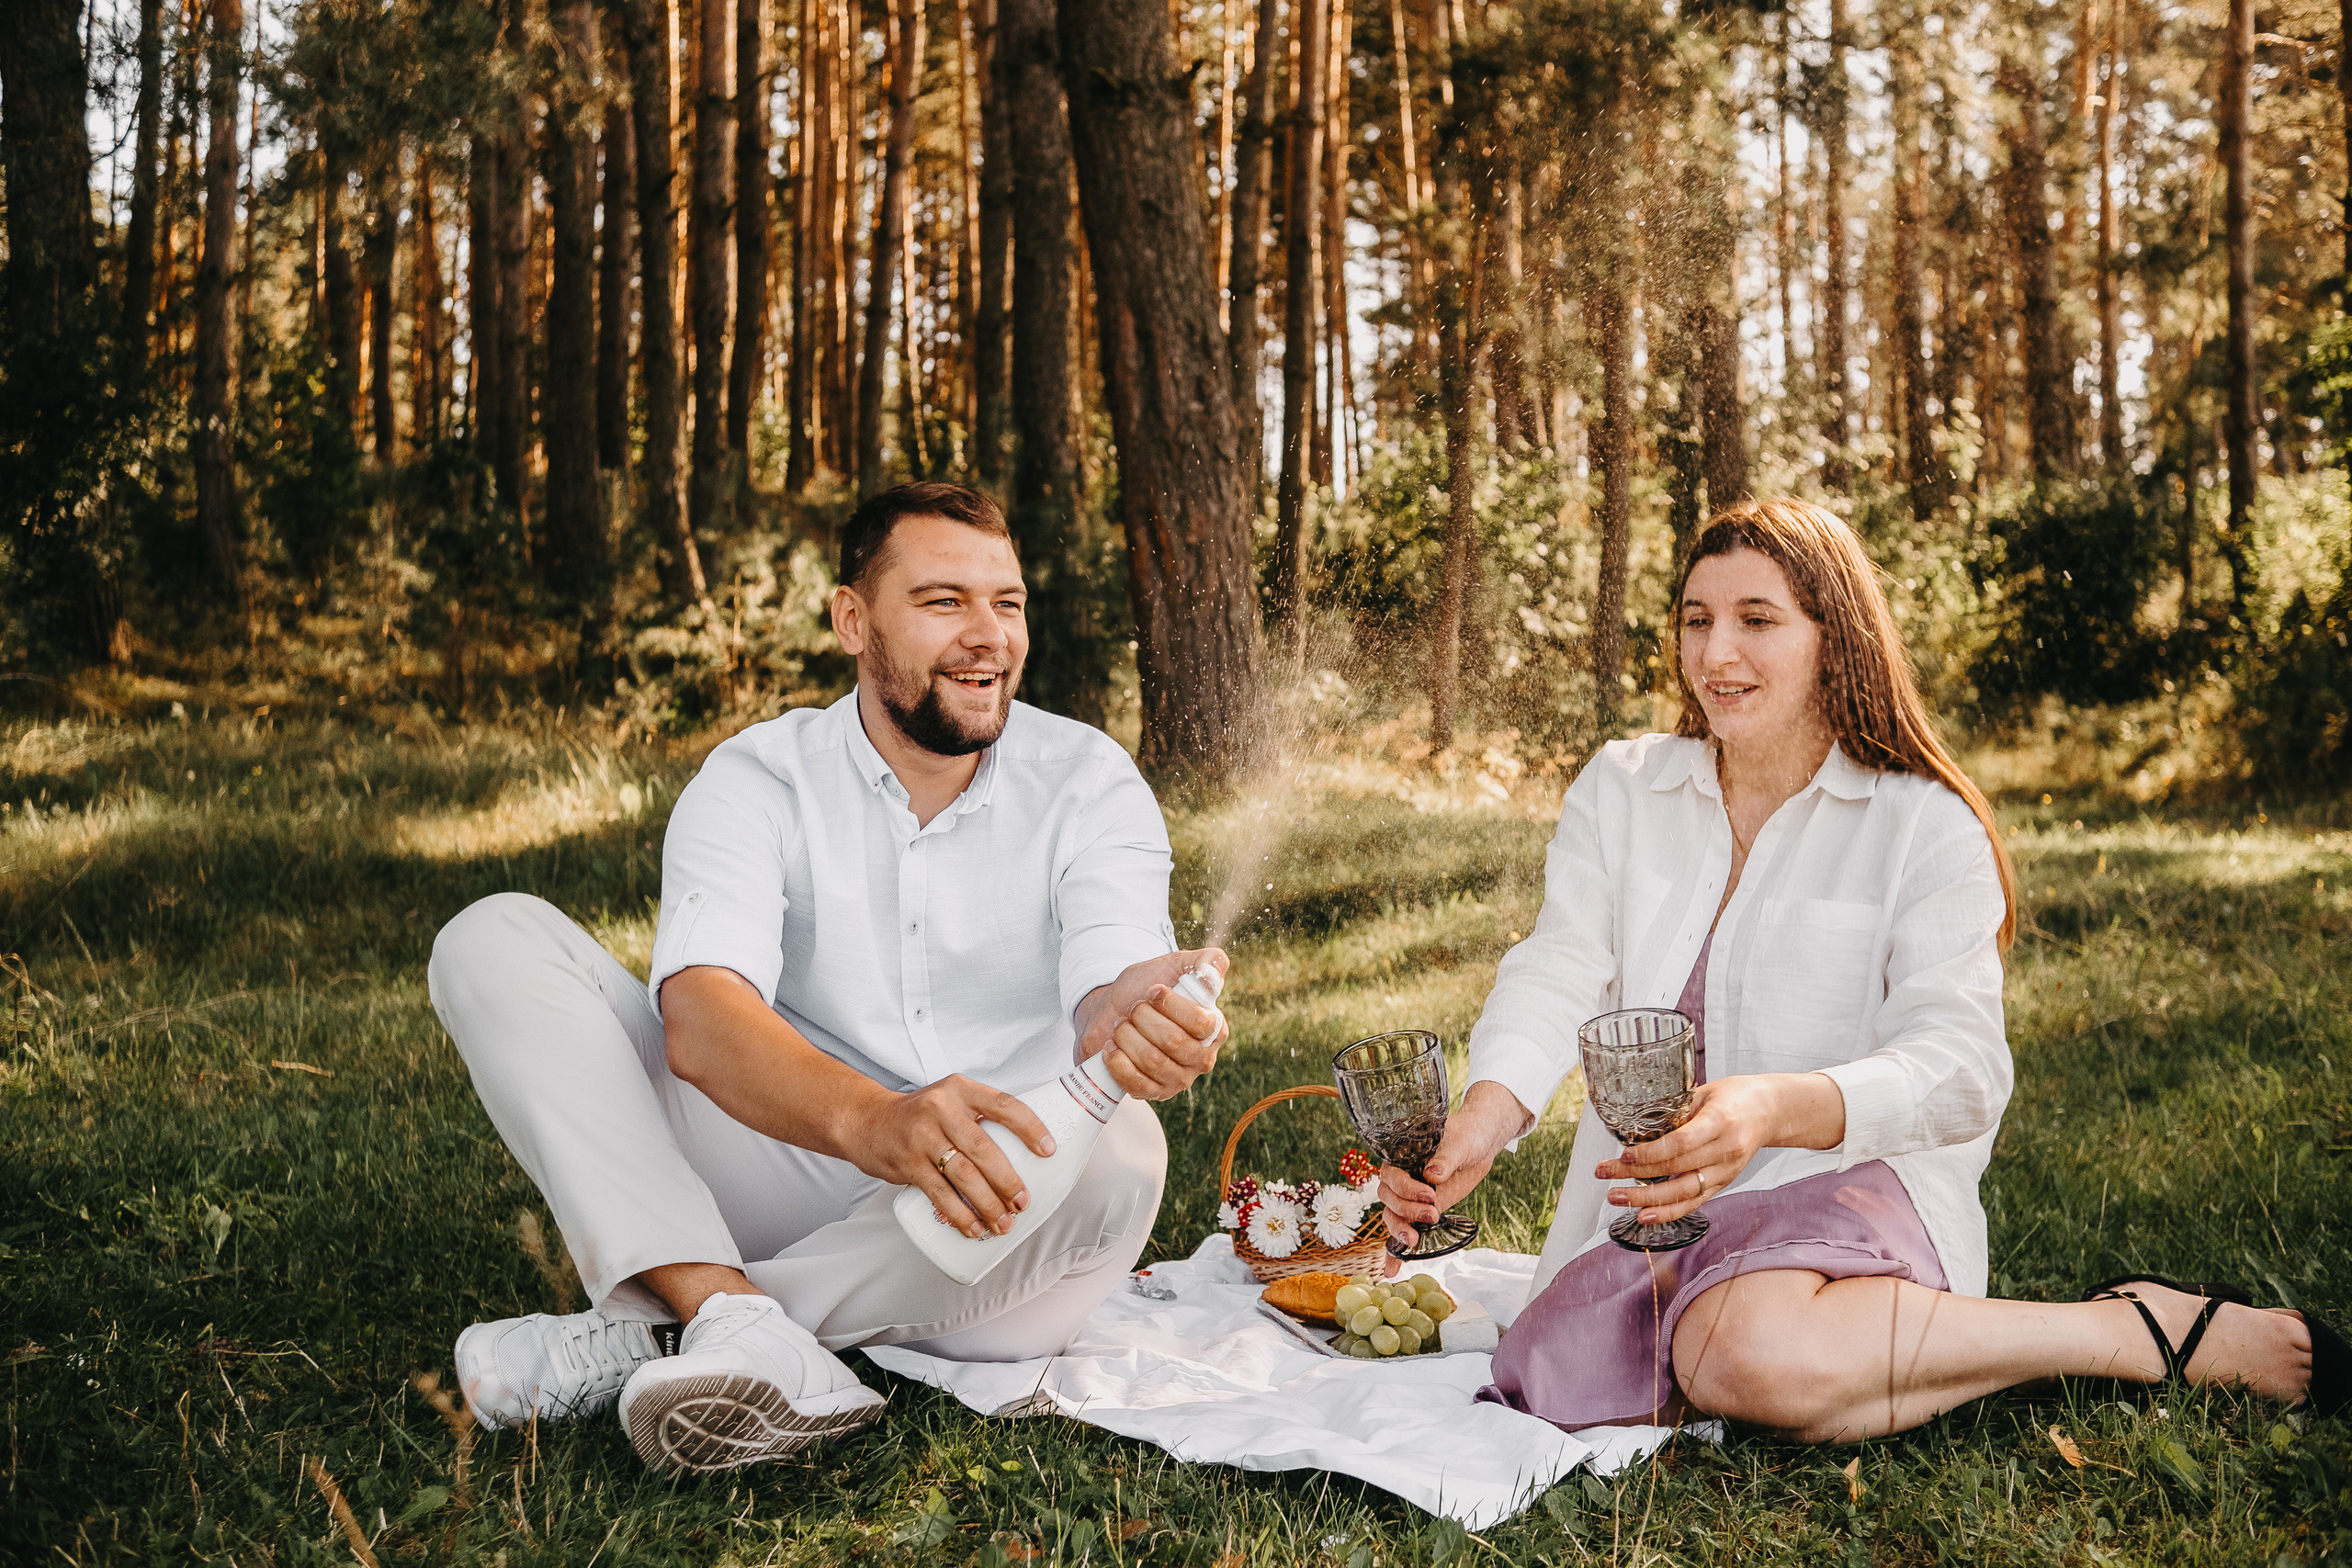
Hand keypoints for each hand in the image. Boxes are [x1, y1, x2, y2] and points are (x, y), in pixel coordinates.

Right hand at [845, 1074, 1055, 1241]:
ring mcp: (922, 1136)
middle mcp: (942, 1108)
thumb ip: (979, 1117)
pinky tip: (973, 1228)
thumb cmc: (919, 1115)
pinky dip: (959, 1214)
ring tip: (1003, 1223)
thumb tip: (1025, 1153)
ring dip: (987, 1204)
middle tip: (1023, 1203)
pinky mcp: (907, 1162)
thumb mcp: (949, 1100)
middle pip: (984, 1149)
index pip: (1004, 1105)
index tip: (1048, 1151)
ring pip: (963, 1175)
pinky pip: (939, 1193)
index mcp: (961, 1089)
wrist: (865, 1121)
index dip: (1030, 1128)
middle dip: (1008, 1180)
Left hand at [1074, 949, 1230, 1100]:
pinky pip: (1137, 1084)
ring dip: (1128, 1036)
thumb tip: (1215, 974)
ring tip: (1120, 1025)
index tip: (1152, 990)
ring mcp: (1178, 1080)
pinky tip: (1111, 1047)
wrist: (1111, 1010)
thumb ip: (1205, 961)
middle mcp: (1201, 1058)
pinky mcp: (1154, 1093)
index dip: (1171, 1004)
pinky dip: (1118, 1062)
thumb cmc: (1145, 988)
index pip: (1200, 1022)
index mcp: (1214, 1029)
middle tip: (1133, 1008)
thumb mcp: (1174, 966)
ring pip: (1152, 1060)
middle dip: (1144, 1018)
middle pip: (1173, 1041)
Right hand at [1378, 1080, 1529, 1252]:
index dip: (1406, 1187)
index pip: (1390, 1175)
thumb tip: (1432, 1174)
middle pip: (1388, 1199)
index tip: (1430, 1194)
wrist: (1479, 1143)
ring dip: (1399, 1231)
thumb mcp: (1460, 1143)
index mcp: (1402, 1156)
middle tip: (1433, 1215)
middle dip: (1407, 1211)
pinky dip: (1395, 1252)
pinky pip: (1403, 1229)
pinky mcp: (1420, 1211)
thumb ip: (1445, 1158)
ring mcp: (1409, 1196)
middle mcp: (1401, 1177)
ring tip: (1415, 1241)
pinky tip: (1391, 1271)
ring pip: (1392, 1216)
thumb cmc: (1467, 1135)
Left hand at [1596, 1071, 1845, 1224]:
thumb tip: (1636, 1122)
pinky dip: (1668, 1212)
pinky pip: (1694, 1202)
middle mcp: (1726, 1151)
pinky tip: (1643, 1216)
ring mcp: (1726, 1171)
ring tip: (1615, 1197)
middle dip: (1636, 1175)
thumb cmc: (1735, 1095)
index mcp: (1721, 1122)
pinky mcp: (1724, 1183)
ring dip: (1646, 1199)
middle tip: (1604, 1173)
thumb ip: (1676, 1108)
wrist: (1771, 1111)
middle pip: (1676, 1169)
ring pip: (1683, 1192)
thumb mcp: (1706, 1091)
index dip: (1651, 1152)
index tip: (1624, 1154)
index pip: (1682, 1143)